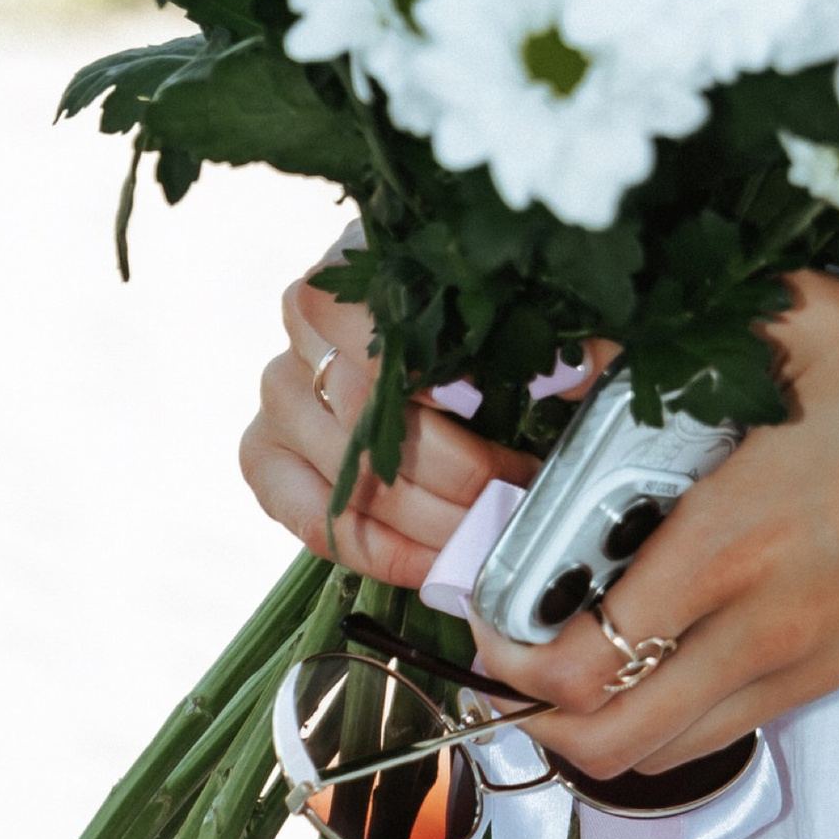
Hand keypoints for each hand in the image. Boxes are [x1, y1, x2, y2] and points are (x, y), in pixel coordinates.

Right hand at [238, 229, 568, 590]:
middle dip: (459, 475)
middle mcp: (299, 331)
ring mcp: (276, 396)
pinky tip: (437, 566)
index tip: (508, 421)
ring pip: (350, 482)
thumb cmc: (456, 308)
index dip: (447, 394)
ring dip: (431, 524)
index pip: (384, 345)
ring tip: (495, 533)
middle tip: (521, 496)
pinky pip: (316, 524)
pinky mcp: (262, 457)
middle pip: (372, 425)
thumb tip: (576, 371)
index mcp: (351, 272)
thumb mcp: (496, 299)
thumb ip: (537, 327)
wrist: (393, 324)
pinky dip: (382, 554)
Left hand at [471, 273, 838, 780]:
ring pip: (674, 748)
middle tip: (511, 661)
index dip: (512, 653)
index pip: (584, 656)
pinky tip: (671, 647)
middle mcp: (763, 620)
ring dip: (607, 729)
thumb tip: (579, 344)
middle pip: (613, 739)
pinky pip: (737, 723)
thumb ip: (674, 333)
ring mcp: (811, 656)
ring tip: (575, 665)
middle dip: (539, 721)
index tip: (489, 610)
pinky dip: (679, 714)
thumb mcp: (790, 315)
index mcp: (734, 537)